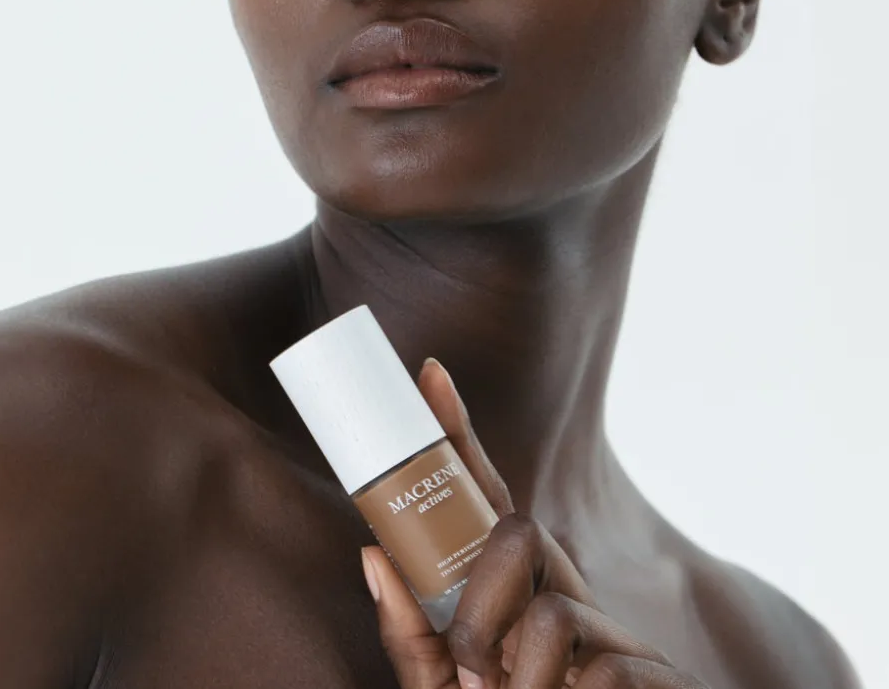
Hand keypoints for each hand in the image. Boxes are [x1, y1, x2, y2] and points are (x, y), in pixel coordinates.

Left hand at [360, 357, 709, 688]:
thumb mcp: (442, 687)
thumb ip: (410, 636)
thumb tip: (373, 552)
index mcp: (516, 589)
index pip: (486, 495)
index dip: (458, 433)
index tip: (430, 373)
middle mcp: (564, 591)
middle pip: (518, 533)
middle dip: (480, 606)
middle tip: (471, 673)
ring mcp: (614, 630)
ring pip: (552, 614)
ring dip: (519, 681)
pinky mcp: (658, 675)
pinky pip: (602, 673)